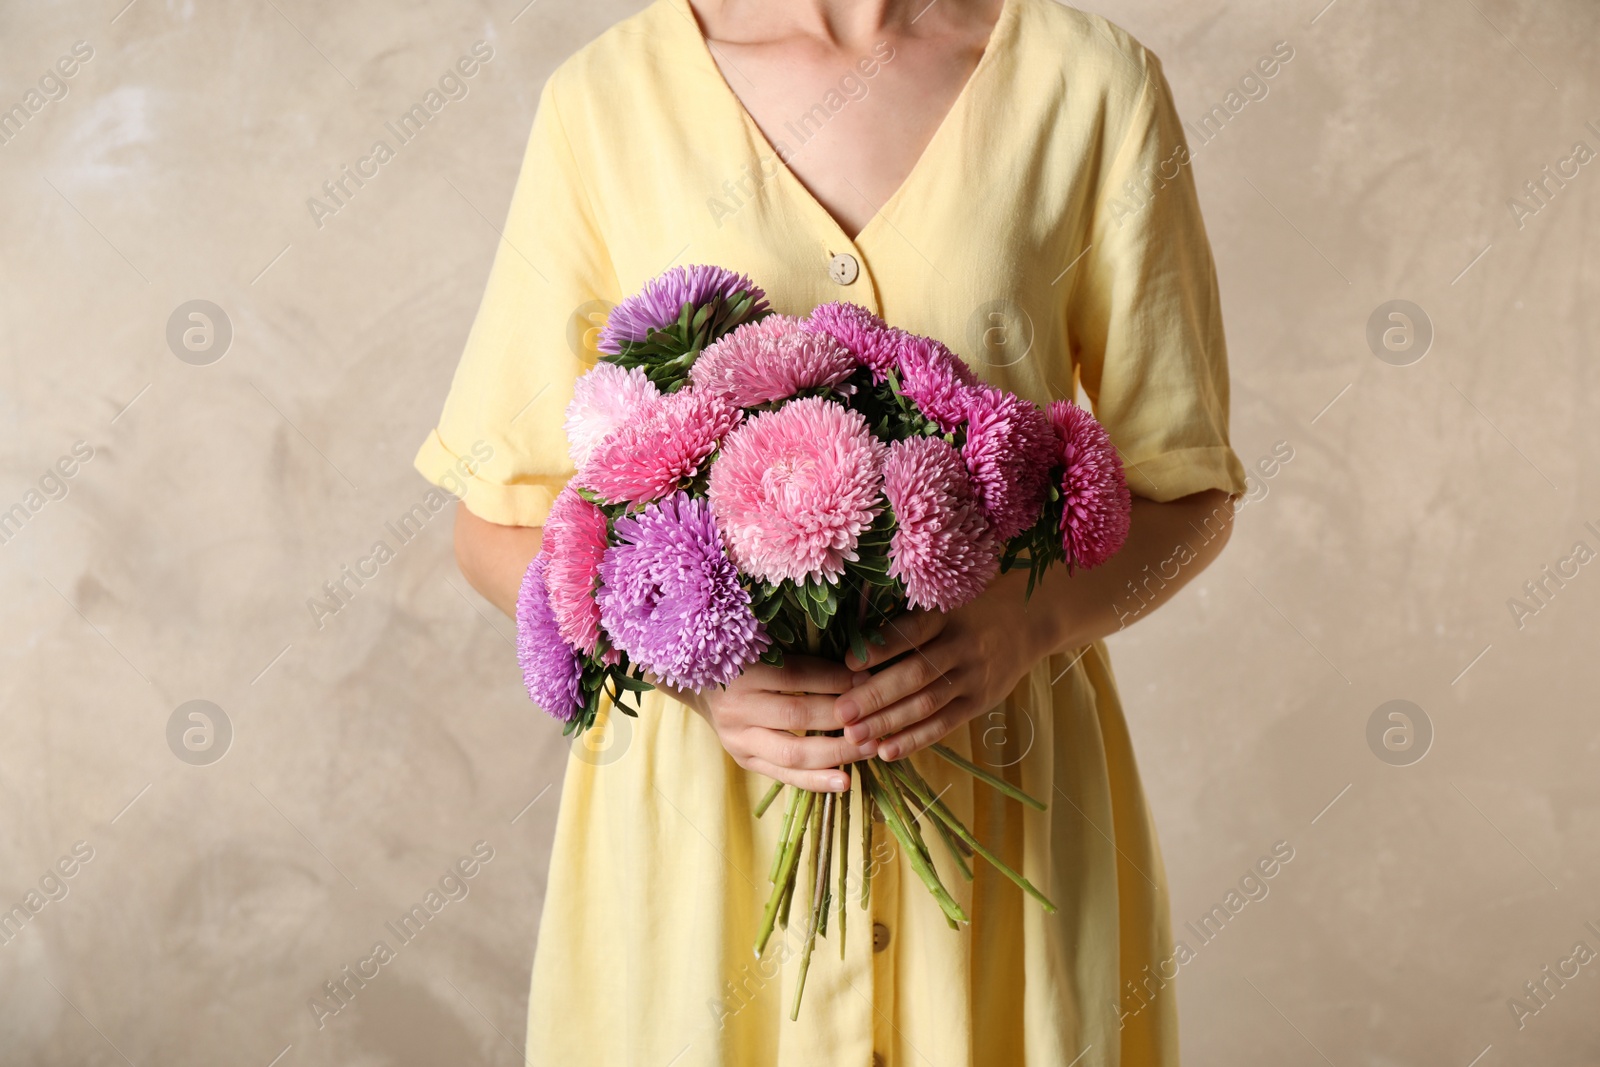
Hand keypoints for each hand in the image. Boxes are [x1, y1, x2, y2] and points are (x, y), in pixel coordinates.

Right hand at [667, 656, 877, 791]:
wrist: (700, 687)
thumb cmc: (744, 660)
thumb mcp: (764, 649)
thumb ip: (803, 656)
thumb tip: (860, 665)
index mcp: (743, 670)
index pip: (797, 676)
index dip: (836, 678)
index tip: (870, 679)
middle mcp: (737, 707)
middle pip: (797, 715)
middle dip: (842, 718)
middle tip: (878, 718)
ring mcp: (738, 740)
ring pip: (792, 753)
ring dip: (836, 753)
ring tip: (870, 750)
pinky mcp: (744, 761)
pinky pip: (784, 776)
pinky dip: (816, 781)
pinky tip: (845, 783)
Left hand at [834, 570, 1054, 760]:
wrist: (1029, 621)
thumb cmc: (971, 607)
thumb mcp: (947, 599)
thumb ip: (911, 616)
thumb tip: (856, 637)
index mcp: (948, 616)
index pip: (913, 632)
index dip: (882, 648)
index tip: (848, 662)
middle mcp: (962, 647)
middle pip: (916, 675)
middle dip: (875, 696)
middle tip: (841, 713)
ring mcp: (973, 678)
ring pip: (927, 704)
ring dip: (888, 723)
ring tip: (853, 737)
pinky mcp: (979, 702)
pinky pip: (944, 725)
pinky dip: (914, 740)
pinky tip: (886, 751)